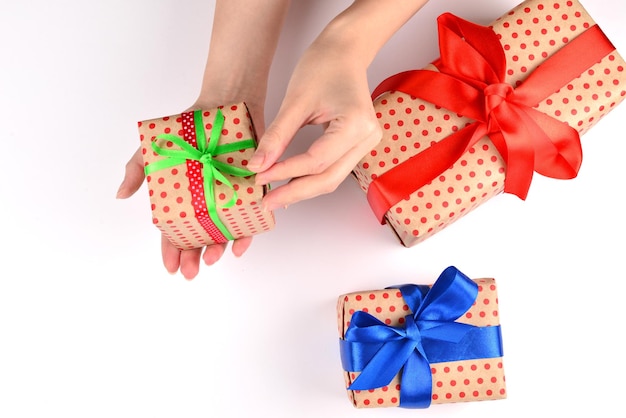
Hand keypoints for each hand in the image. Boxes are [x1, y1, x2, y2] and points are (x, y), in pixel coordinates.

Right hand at [117, 100, 263, 279]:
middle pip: (201, 236)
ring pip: (226, 231)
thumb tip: (120, 194)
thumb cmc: (185, 130)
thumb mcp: (154, 150)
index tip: (171, 267)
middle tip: (192, 271)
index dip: (172, 251)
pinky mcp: (251, 188)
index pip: (176, 231)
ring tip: (214, 257)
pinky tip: (241, 244)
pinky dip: (248, 232)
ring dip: (220, 248)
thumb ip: (137, 170)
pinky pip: (252, 216)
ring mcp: (229, 197)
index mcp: (185, 199)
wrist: (220, 104)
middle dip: (195, 256)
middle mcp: (208, 203)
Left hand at [247, 42, 381, 210]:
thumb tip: (257, 166)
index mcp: (356, 124)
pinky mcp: (358, 145)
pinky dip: (311, 178)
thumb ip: (276, 136)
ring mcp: (366, 144)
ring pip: (332, 178)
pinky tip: (290, 184)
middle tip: (266, 201)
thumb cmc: (323, 65)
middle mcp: (367, 138)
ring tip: (275, 196)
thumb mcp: (295, 101)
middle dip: (295, 191)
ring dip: (303, 188)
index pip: (316, 160)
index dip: (285, 172)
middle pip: (328, 178)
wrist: (344, 51)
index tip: (259, 176)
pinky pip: (334, 169)